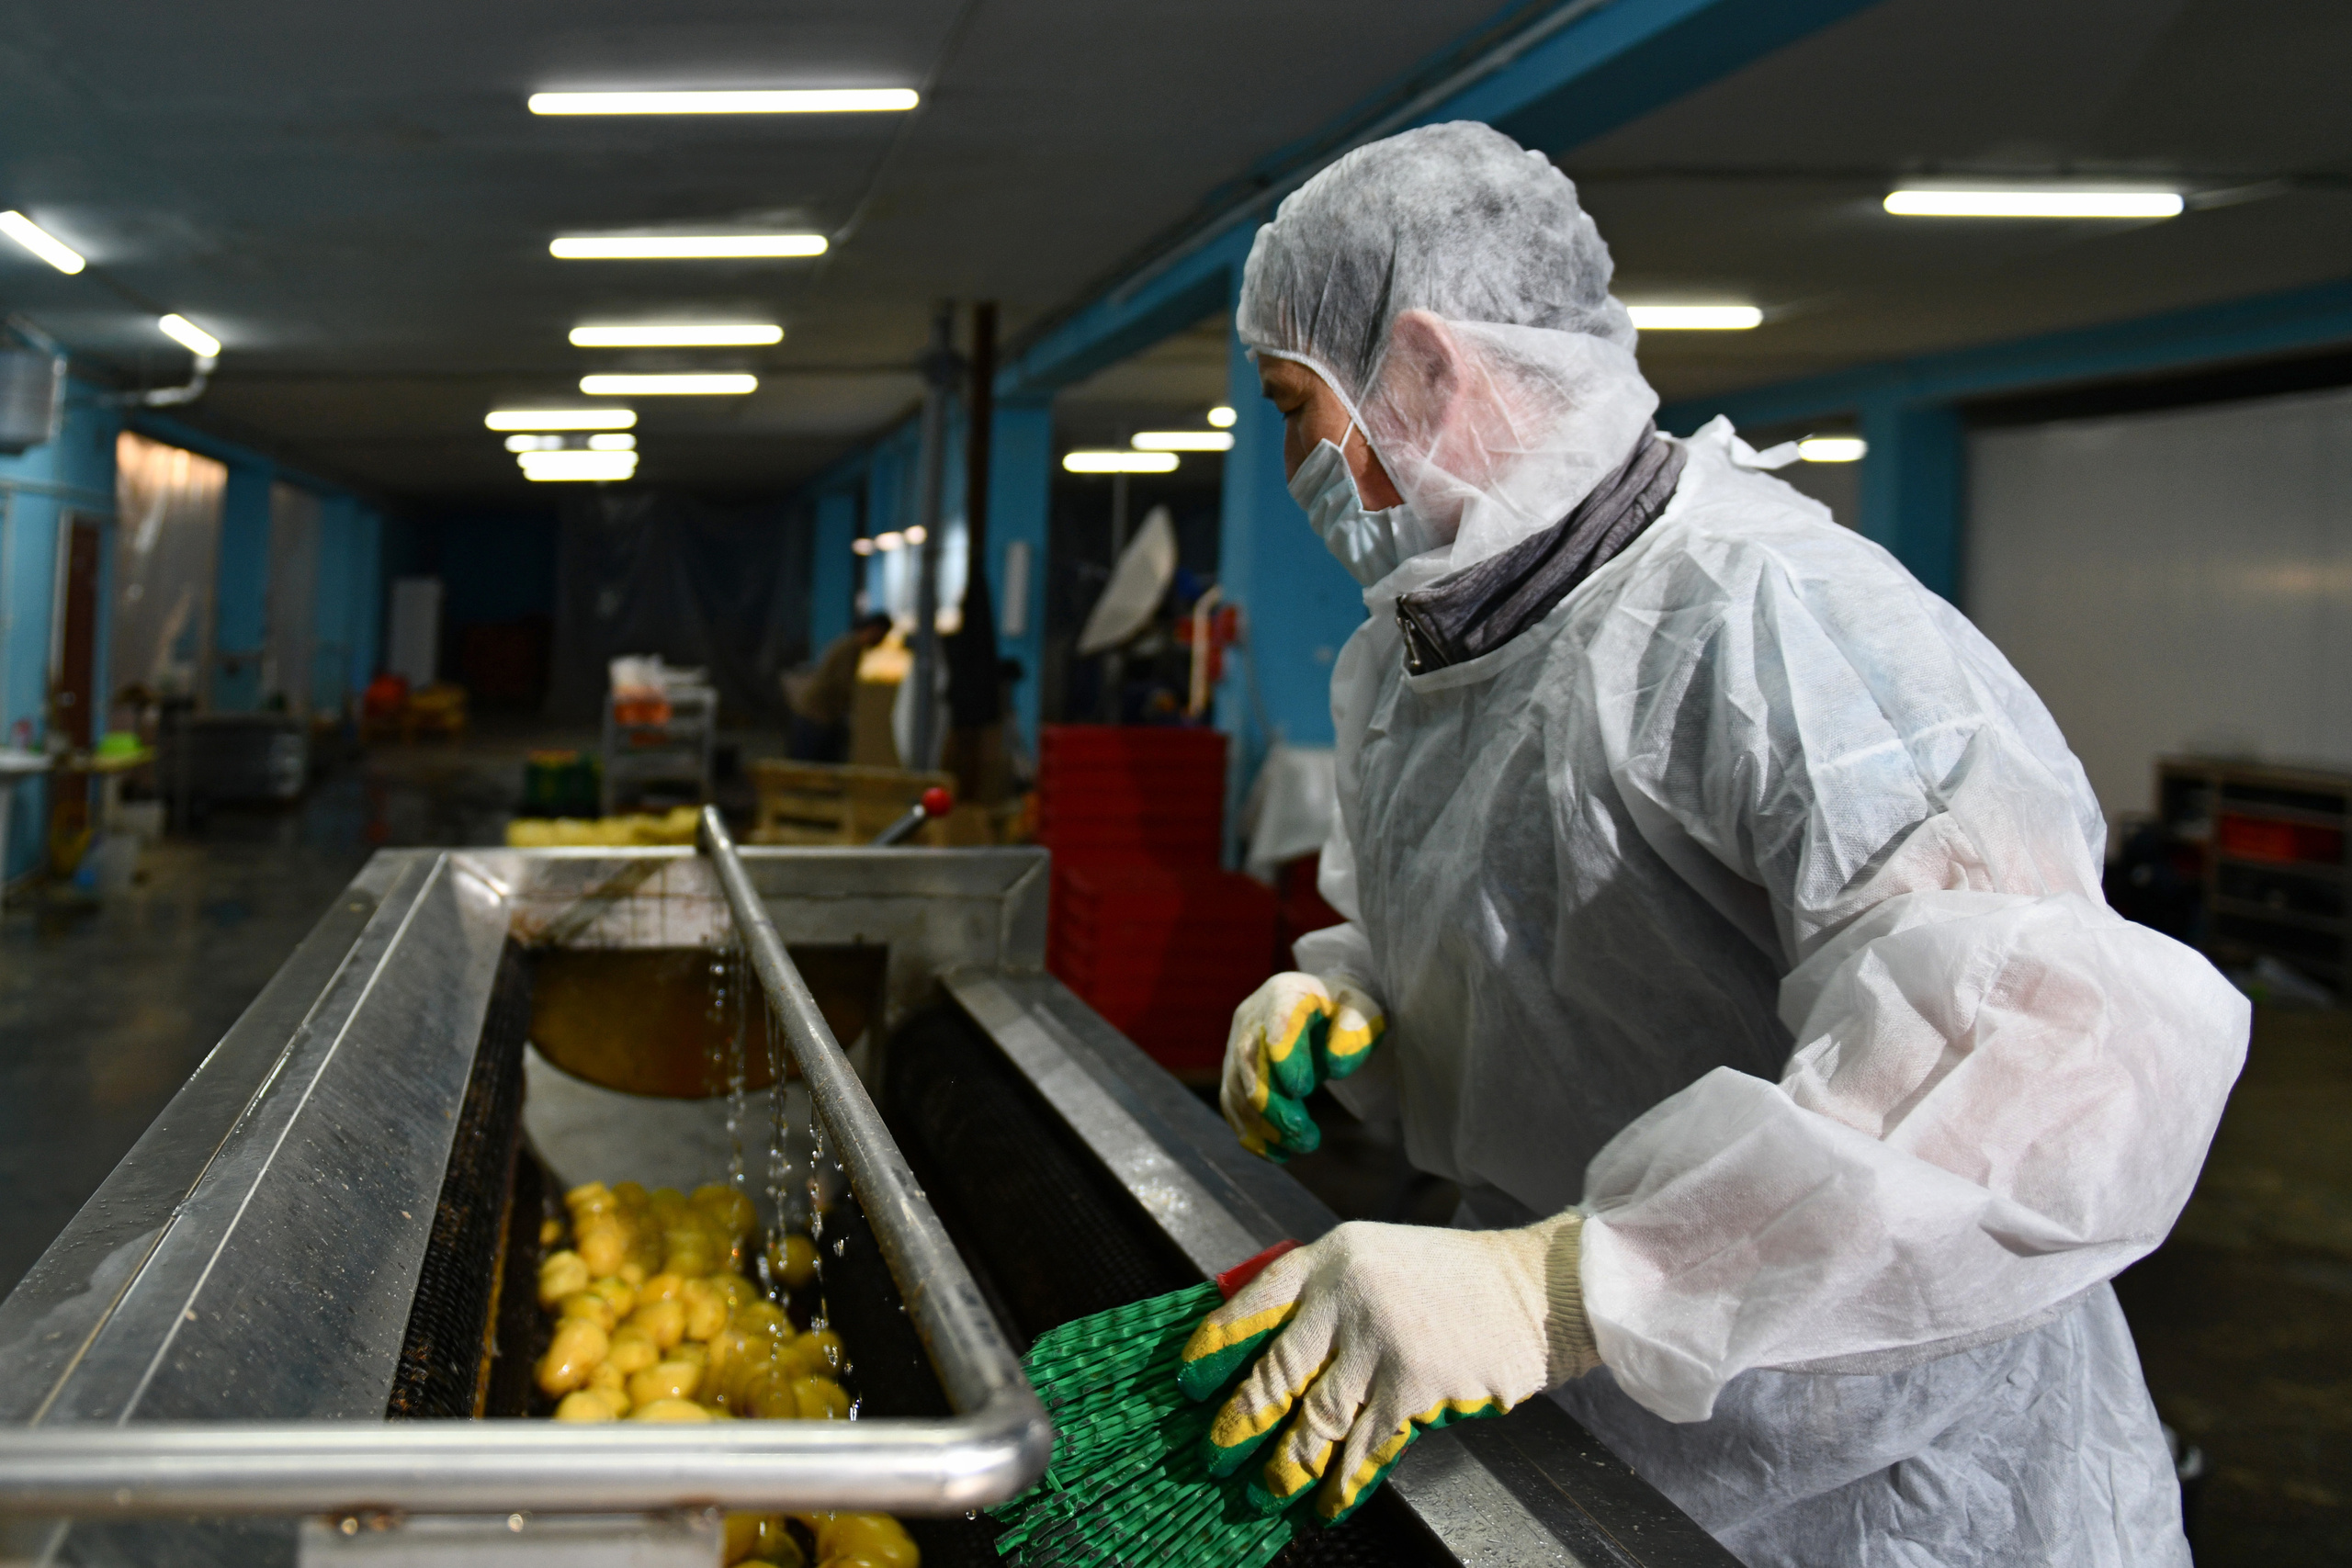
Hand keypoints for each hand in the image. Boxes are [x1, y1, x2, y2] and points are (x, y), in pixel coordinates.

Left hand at [1176, 1215, 1596, 1523]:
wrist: (1533, 1287)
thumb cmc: (1451, 1279)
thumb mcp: (1375, 1260)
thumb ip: (1321, 1295)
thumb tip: (1257, 1349)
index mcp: (1331, 1258)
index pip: (1254, 1300)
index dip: (1216, 1344)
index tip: (1190, 1379)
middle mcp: (1348, 1295)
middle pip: (1275, 1369)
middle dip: (1240, 1420)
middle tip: (1216, 1452)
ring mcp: (1381, 1341)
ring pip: (1314, 1417)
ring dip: (1287, 1463)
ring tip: (1267, 1491)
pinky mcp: (1415, 1385)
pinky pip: (1365, 1445)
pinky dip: (1344, 1481)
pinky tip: (1330, 1501)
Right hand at [1220, 972, 1383, 1159]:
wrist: (1325, 1010)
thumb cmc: (1347, 1011)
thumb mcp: (1364, 1012)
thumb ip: (1354, 1032)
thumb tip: (1334, 1064)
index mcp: (1284, 992)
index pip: (1277, 1020)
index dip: (1284, 1056)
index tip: (1302, 1090)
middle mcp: (1251, 1016)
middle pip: (1250, 1061)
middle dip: (1273, 1104)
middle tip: (1306, 1137)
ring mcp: (1237, 1044)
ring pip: (1237, 1087)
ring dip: (1264, 1124)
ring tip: (1300, 1146)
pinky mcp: (1234, 1071)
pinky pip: (1232, 1104)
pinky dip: (1251, 1132)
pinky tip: (1278, 1154)